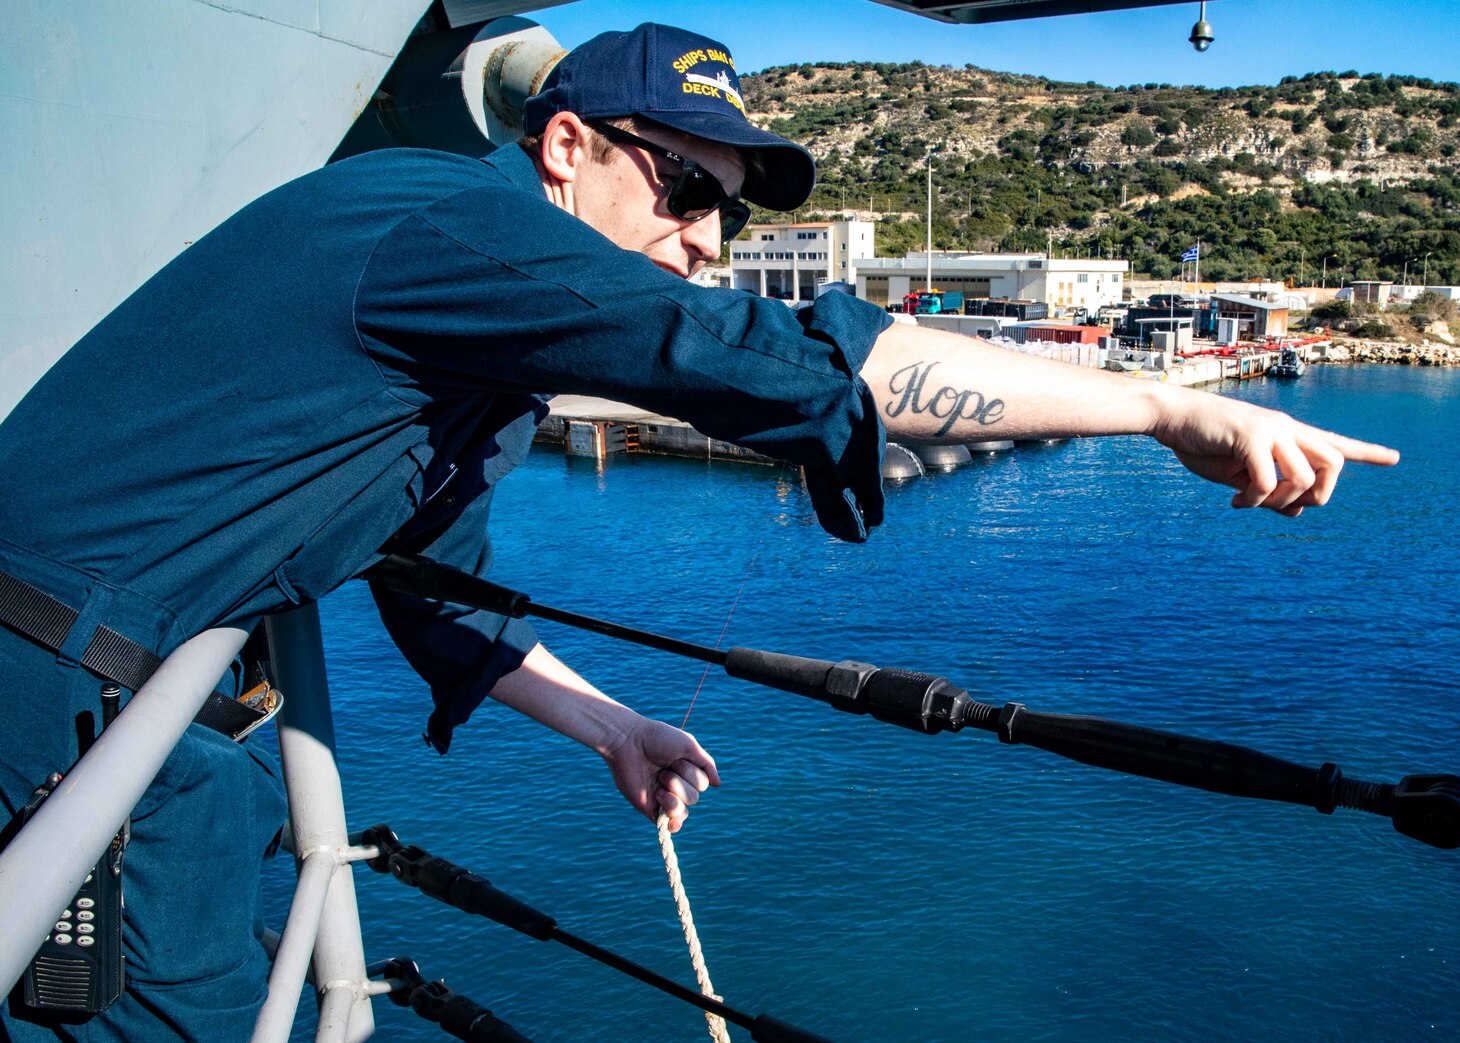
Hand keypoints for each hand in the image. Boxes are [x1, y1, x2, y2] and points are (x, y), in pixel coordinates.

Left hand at [600, 715, 719, 832]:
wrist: (628, 742)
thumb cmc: (657, 739)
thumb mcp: (688, 745)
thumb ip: (706, 764)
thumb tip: (718, 784)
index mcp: (685, 771)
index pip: (702, 784)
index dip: (692, 773)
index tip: (676, 758)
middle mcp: (675, 785)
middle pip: (694, 798)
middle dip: (681, 782)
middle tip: (663, 768)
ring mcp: (663, 798)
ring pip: (683, 811)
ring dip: (673, 794)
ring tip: (658, 781)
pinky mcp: (650, 808)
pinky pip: (669, 824)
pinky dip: (673, 822)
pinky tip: (671, 819)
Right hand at [1150, 389, 1398, 515]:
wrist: (1173, 419)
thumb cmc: (1204, 444)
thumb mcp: (1240, 474)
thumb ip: (1270, 489)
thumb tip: (1296, 511)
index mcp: (1288, 435)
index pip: (1336, 443)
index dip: (1367, 452)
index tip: (1395, 458)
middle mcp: (1287, 429)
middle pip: (1334, 462)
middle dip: (1320, 494)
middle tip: (1286, 507)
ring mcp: (1271, 430)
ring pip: (1305, 476)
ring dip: (1281, 501)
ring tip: (1252, 502)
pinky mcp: (1251, 436)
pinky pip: (1268, 481)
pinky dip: (1254, 500)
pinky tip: (1235, 502)